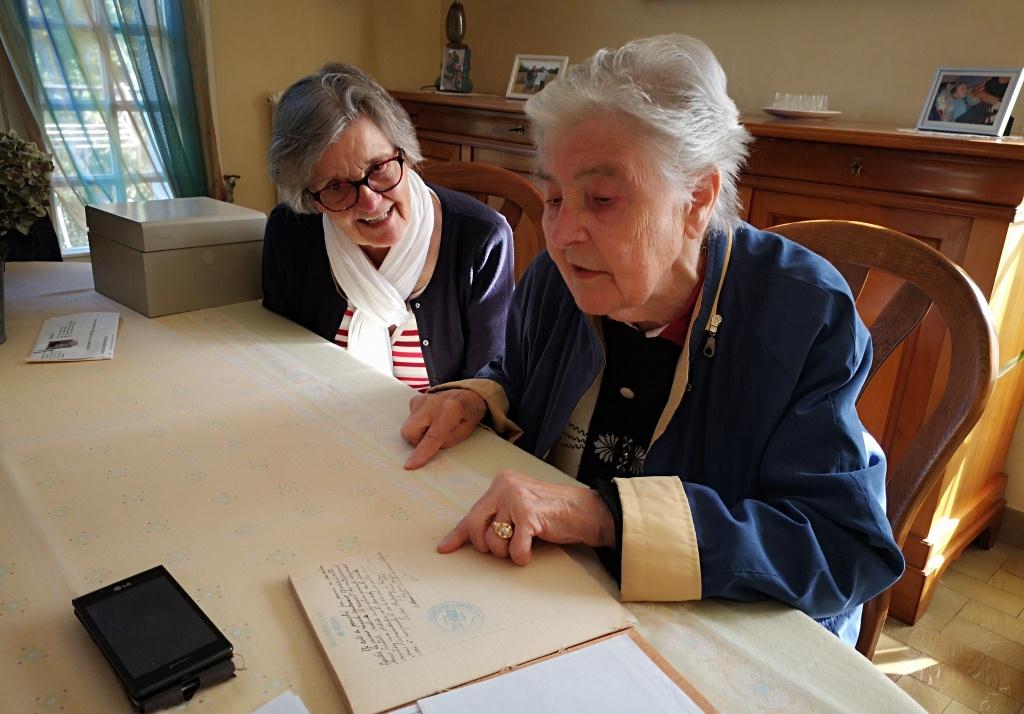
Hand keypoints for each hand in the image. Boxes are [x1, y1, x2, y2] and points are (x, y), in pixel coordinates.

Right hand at [401, 389, 486, 468]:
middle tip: (433, 438)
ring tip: (434, 426)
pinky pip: (409, 420)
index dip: (421, 452)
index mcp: (451, 410)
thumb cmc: (467, 414)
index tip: (411, 464)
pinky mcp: (415, 400)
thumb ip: (446, 442)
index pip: (433, 436)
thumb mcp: (465, 433)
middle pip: (411, 432)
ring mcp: (422, 399)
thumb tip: (427, 450)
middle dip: (418, 441)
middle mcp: (433, 402)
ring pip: (408, 427)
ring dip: (420, 432)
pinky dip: (418, 424)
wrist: (466, 395)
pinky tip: (430, 419)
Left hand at [437, 469, 615, 564]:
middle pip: (475, 528)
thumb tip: (462, 540)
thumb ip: (495, 518)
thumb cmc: (552, 513)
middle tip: (505, 547)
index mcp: (501, 482)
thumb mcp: (518, 509)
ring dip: (509, 552)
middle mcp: (505, 486)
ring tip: (524, 542)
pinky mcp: (529, 514)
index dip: (458, 535)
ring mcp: (517, 498)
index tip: (445, 549)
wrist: (586, 511)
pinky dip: (522, 556)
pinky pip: (514, 549)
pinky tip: (531, 550)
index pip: (472, 513)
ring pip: (495, 541)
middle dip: (487, 546)